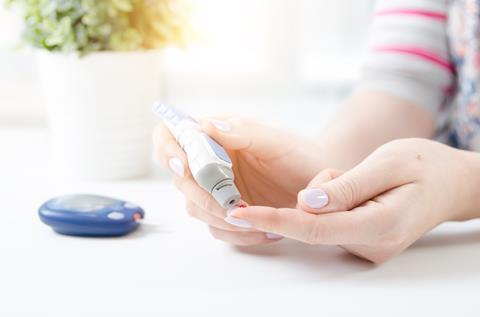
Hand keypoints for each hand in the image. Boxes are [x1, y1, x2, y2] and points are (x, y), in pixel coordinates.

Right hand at [153, 117, 322, 244]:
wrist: (321, 185)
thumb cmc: (298, 154)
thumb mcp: (274, 140)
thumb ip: (242, 132)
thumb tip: (204, 125)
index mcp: (214, 135)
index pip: (172, 135)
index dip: (167, 148)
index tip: (184, 164)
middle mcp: (209, 162)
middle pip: (181, 179)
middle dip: (202, 195)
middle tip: (232, 206)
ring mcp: (216, 190)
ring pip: (195, 207)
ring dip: (218, 218)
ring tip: (254, 221)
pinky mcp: (228, 214)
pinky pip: (217, 229)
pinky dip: (235, 235)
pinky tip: (262, 232)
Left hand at [228, 138, 478, 262]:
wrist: (450, 183)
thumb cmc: (425, 166)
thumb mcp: (387, 163)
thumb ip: (346, 187)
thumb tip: (306, 203)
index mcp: (379, 226)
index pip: (313, 229)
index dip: (273, 220)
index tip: (238, 215)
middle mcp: (370, 246)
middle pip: (313, 222)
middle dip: (316, 192)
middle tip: (347, 173)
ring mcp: (366, 248)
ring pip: (319, 219)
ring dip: (328, 193)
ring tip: (362, 179)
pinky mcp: (360, 242)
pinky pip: (328, 220)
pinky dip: (333, 200)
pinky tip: (359, 189)